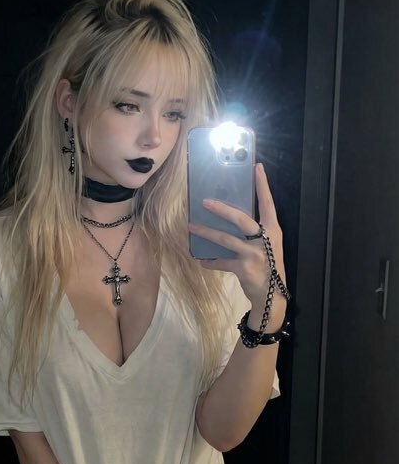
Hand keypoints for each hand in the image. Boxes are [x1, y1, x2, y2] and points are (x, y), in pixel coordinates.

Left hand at [188, 163, 286, 308]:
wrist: (271, 296)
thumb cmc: (267, 265)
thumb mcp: (267, 245)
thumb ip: (254, 231)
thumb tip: (230, 215)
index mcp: (273, 230)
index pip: (268, 203)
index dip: (262, 185)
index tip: (256, 166)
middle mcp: (265, 239)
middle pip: (241, 219)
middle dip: (222, 209)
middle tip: (204, 201)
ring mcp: (255, 254)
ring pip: (226, 239)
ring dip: (207, 232)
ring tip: (191, 226)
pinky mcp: (244, 268)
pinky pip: (221, 262)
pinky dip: (210, 261)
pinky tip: (201, 260)